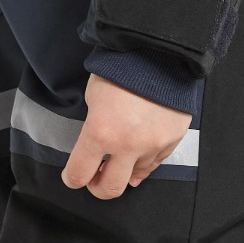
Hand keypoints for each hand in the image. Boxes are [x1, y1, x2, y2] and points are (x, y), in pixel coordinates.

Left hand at [61, 74, 192, 197]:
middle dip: (97, 187)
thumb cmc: (120, 71)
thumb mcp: (94, 97)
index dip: (72, 179)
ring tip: (119, 157)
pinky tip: (137, 156)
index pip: (79, 173)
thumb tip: (99, 153)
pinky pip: (154, 164)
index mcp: (100, 132)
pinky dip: (143, 163)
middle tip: (94, 177)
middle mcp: (128, 145)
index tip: (72, 177)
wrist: (159, 53)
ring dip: (123, 170)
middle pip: (109, 189)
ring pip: (134, 177)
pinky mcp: (171, 141)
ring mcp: (152, 146)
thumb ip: (93, 128)